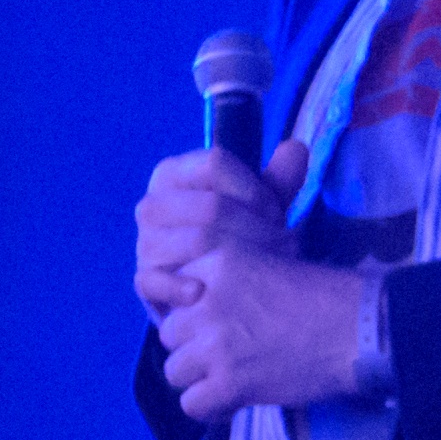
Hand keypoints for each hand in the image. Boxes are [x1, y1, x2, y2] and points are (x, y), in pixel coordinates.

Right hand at [135, 138, 307, 314]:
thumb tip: (296, 148)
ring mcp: (145, 243)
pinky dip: (179, 287)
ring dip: (238, 258)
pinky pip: (154, 281)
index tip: (275, 212)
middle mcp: (152, 204)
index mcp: (173, 174)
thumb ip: (276, 181)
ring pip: (192, 241)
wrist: (208, 286)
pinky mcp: (144, 280)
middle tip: (281, 244)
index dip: (254, 187)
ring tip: (265, 268)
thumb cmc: (233, 235)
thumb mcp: (256, 208)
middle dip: (254, 226)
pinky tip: (202, 292)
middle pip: (209, 205)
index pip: (214, 163)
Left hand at [137, 140, 367, 418]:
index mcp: (214, 263)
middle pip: (170, 332)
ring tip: (229, 380)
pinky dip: (211, 410)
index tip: (213, 323)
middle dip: (194, 347)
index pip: (172, 291)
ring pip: (175, 370)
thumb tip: (199, 302)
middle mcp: (205, 301)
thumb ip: (227, 280)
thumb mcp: (269, 260)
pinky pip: (192, 405)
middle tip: (226, 355)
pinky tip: (231, 404)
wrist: (360, 328)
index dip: (191, 312)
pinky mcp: (228, 383)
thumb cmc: (326, 294)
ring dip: (200, 379)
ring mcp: (214, 344)